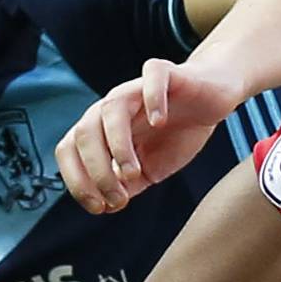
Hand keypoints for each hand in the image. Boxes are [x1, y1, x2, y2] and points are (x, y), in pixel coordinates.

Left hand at [54, 58, 240, 214]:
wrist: (210, 100)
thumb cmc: (177, 133)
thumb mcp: (151, 168)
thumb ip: (128, 185)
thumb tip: (106, 206)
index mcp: (102, 129)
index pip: (70, 150)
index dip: (77, 181)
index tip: (99, 208)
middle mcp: (112, 107)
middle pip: (85, 132)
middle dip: (96, 170)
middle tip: (119, 199)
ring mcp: (136, 89)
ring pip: (111, 108)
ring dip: (117, 143)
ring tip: (134, 172)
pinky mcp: (165, 73)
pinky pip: (151, 77)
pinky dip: (153, 99)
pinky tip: (161, 122)